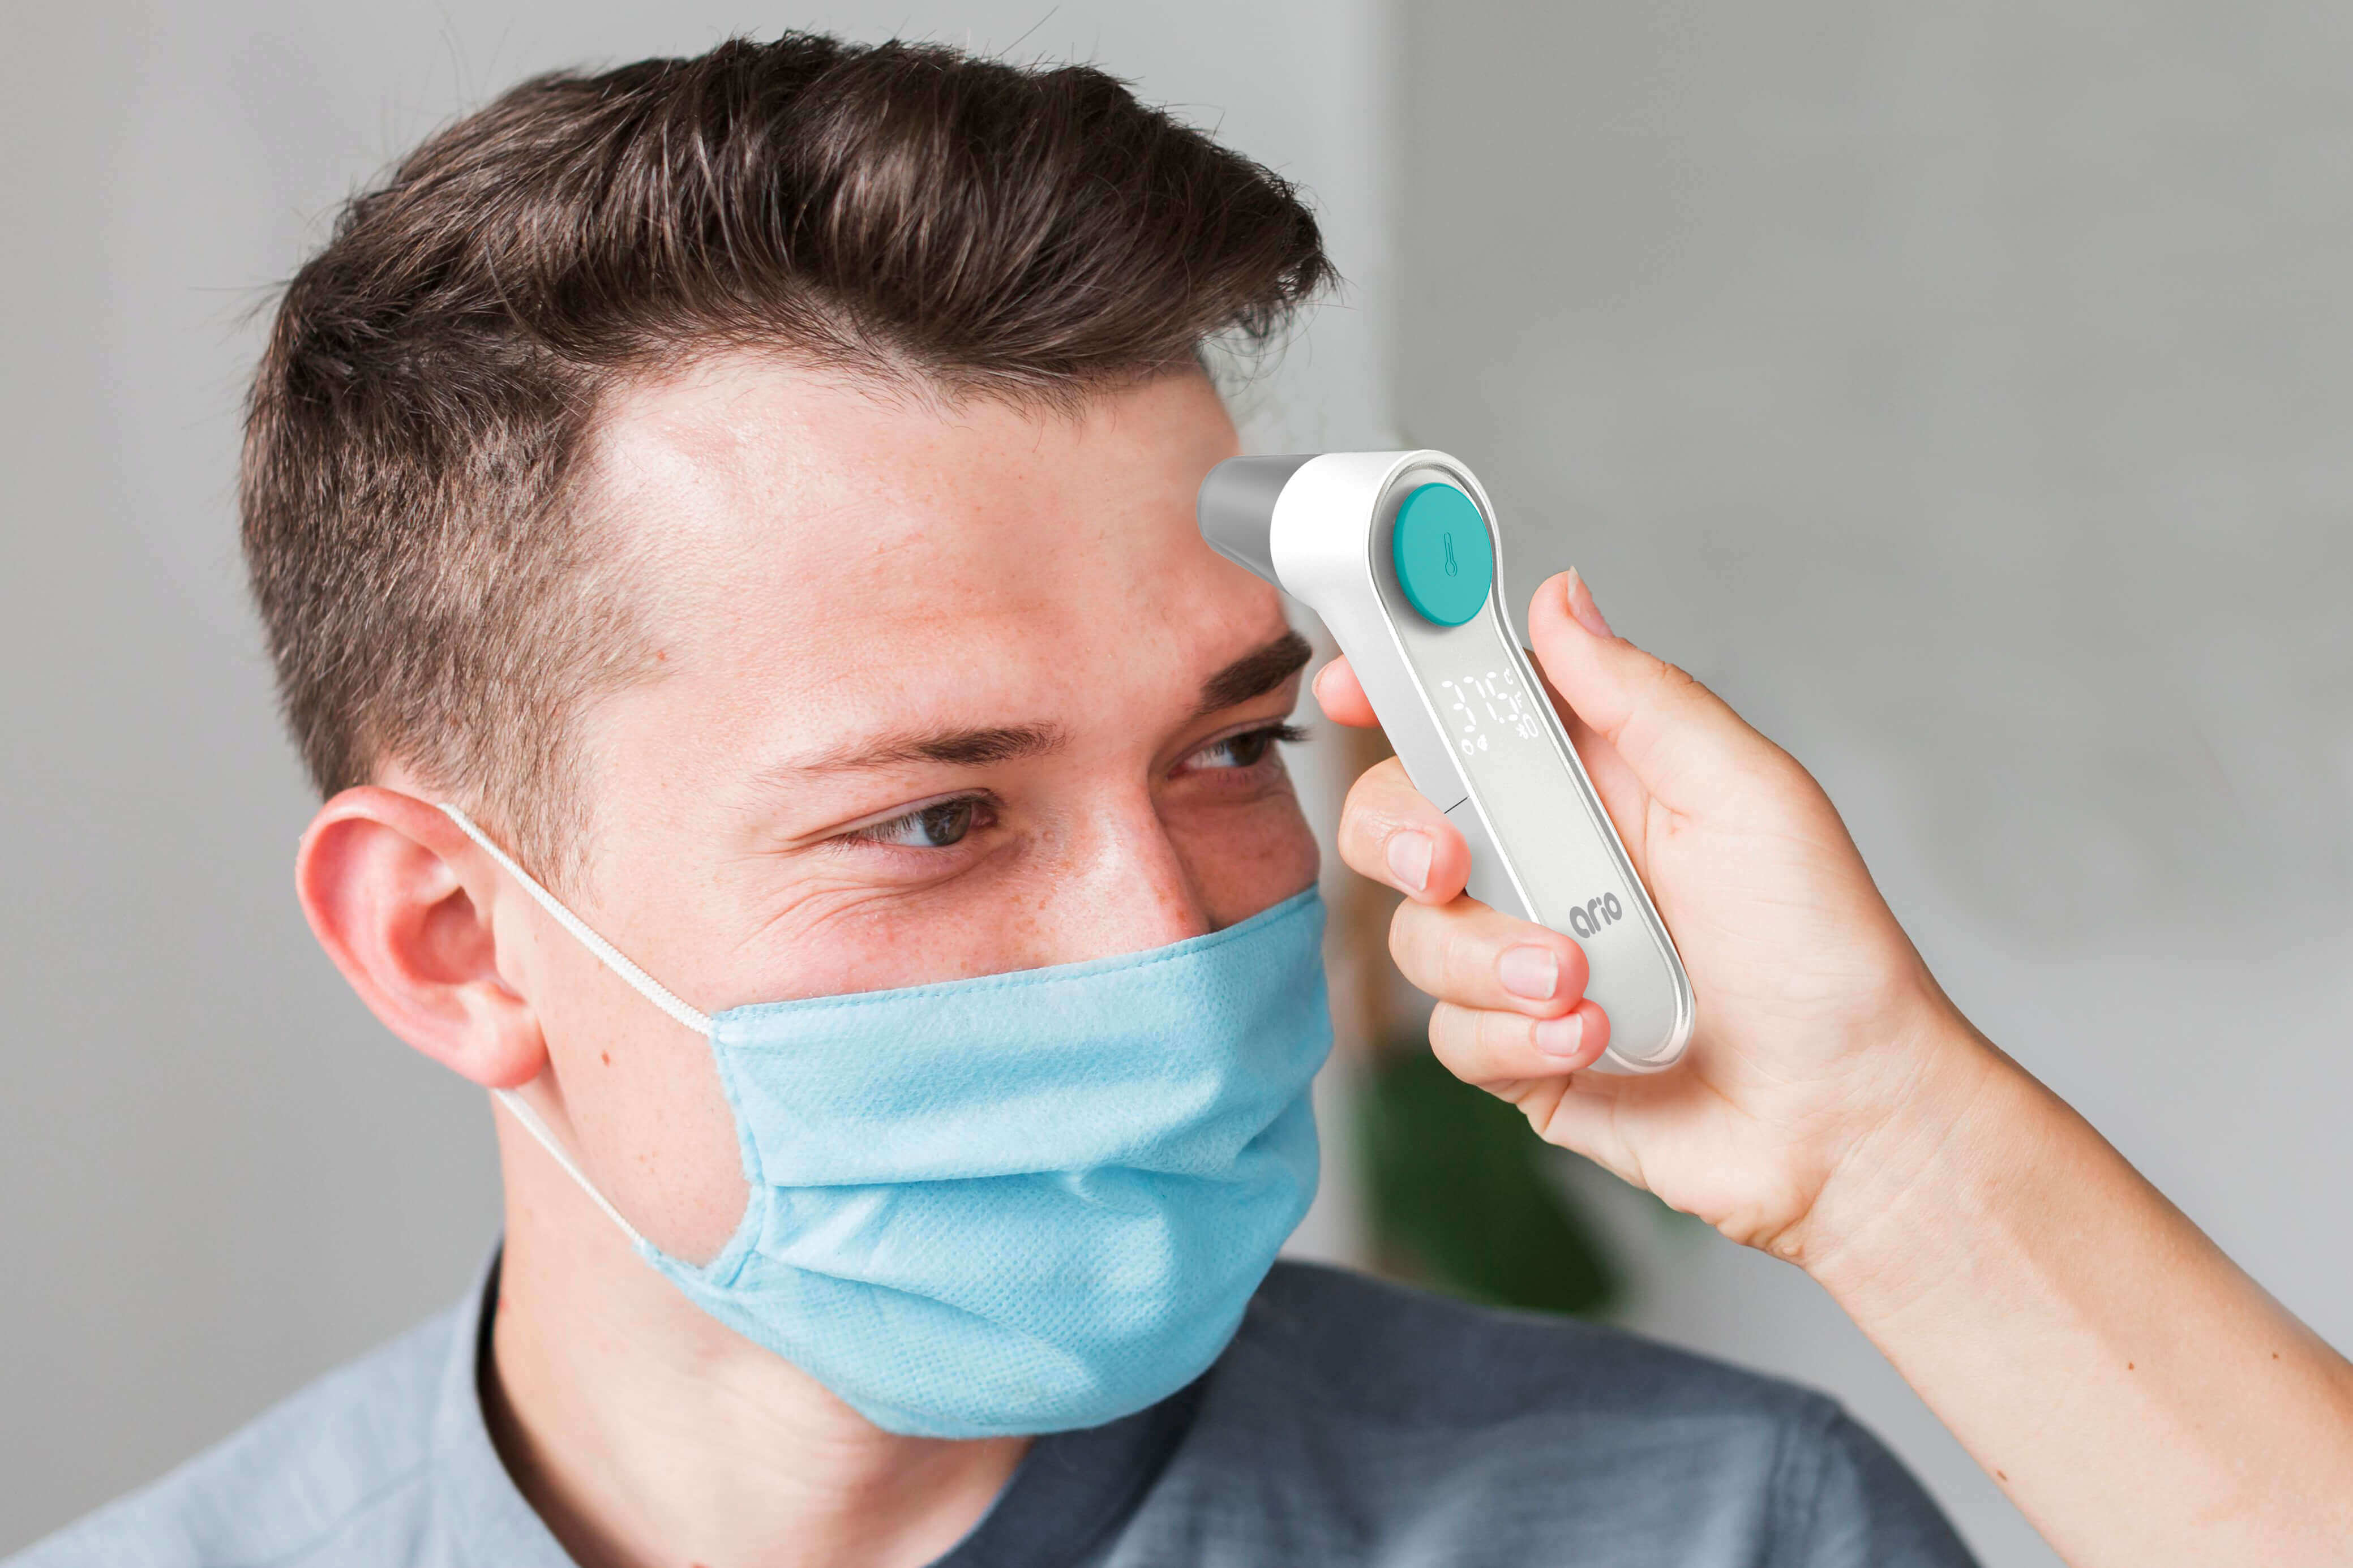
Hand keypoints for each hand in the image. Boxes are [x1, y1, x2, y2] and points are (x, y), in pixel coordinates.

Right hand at [1322, 568, 1995, 1263]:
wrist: (1845, 1115)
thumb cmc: (1825, 952)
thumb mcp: (1747, 795)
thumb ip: (1642, 698)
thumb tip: (1563, 599)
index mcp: (1595, 781)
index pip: (1468, 711)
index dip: (1398, 687)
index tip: (1354, 686)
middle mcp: (1547, 861)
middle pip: (1401, 816)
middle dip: (1401, 836)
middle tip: (1447, 865)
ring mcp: (1522, 956)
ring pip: (1418, 934)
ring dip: (1494, 960)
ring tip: (1585, 981)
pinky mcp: (1516, 1049)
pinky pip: (1451, 1032)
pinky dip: (1519, 1038)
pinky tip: (1596, 1038)